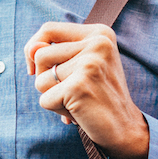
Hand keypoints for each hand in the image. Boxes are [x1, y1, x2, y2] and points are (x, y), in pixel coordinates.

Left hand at [24, 22, 149, 158]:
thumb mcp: (80, 67)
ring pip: (40, 79)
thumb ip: (54, 52)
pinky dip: (57, 110)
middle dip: (45, 78)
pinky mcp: (79, 86)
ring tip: (77, 101)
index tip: (35, 67)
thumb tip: (31, 49)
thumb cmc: (100, 96)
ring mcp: (89, 63)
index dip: (34, 47)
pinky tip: (78, 113)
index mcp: (100, 33)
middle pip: (40, 54)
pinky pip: (45, 100)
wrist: (126, 128)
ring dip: (53, 96)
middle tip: (71, 91)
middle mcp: (97, 43)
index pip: (49, 29)